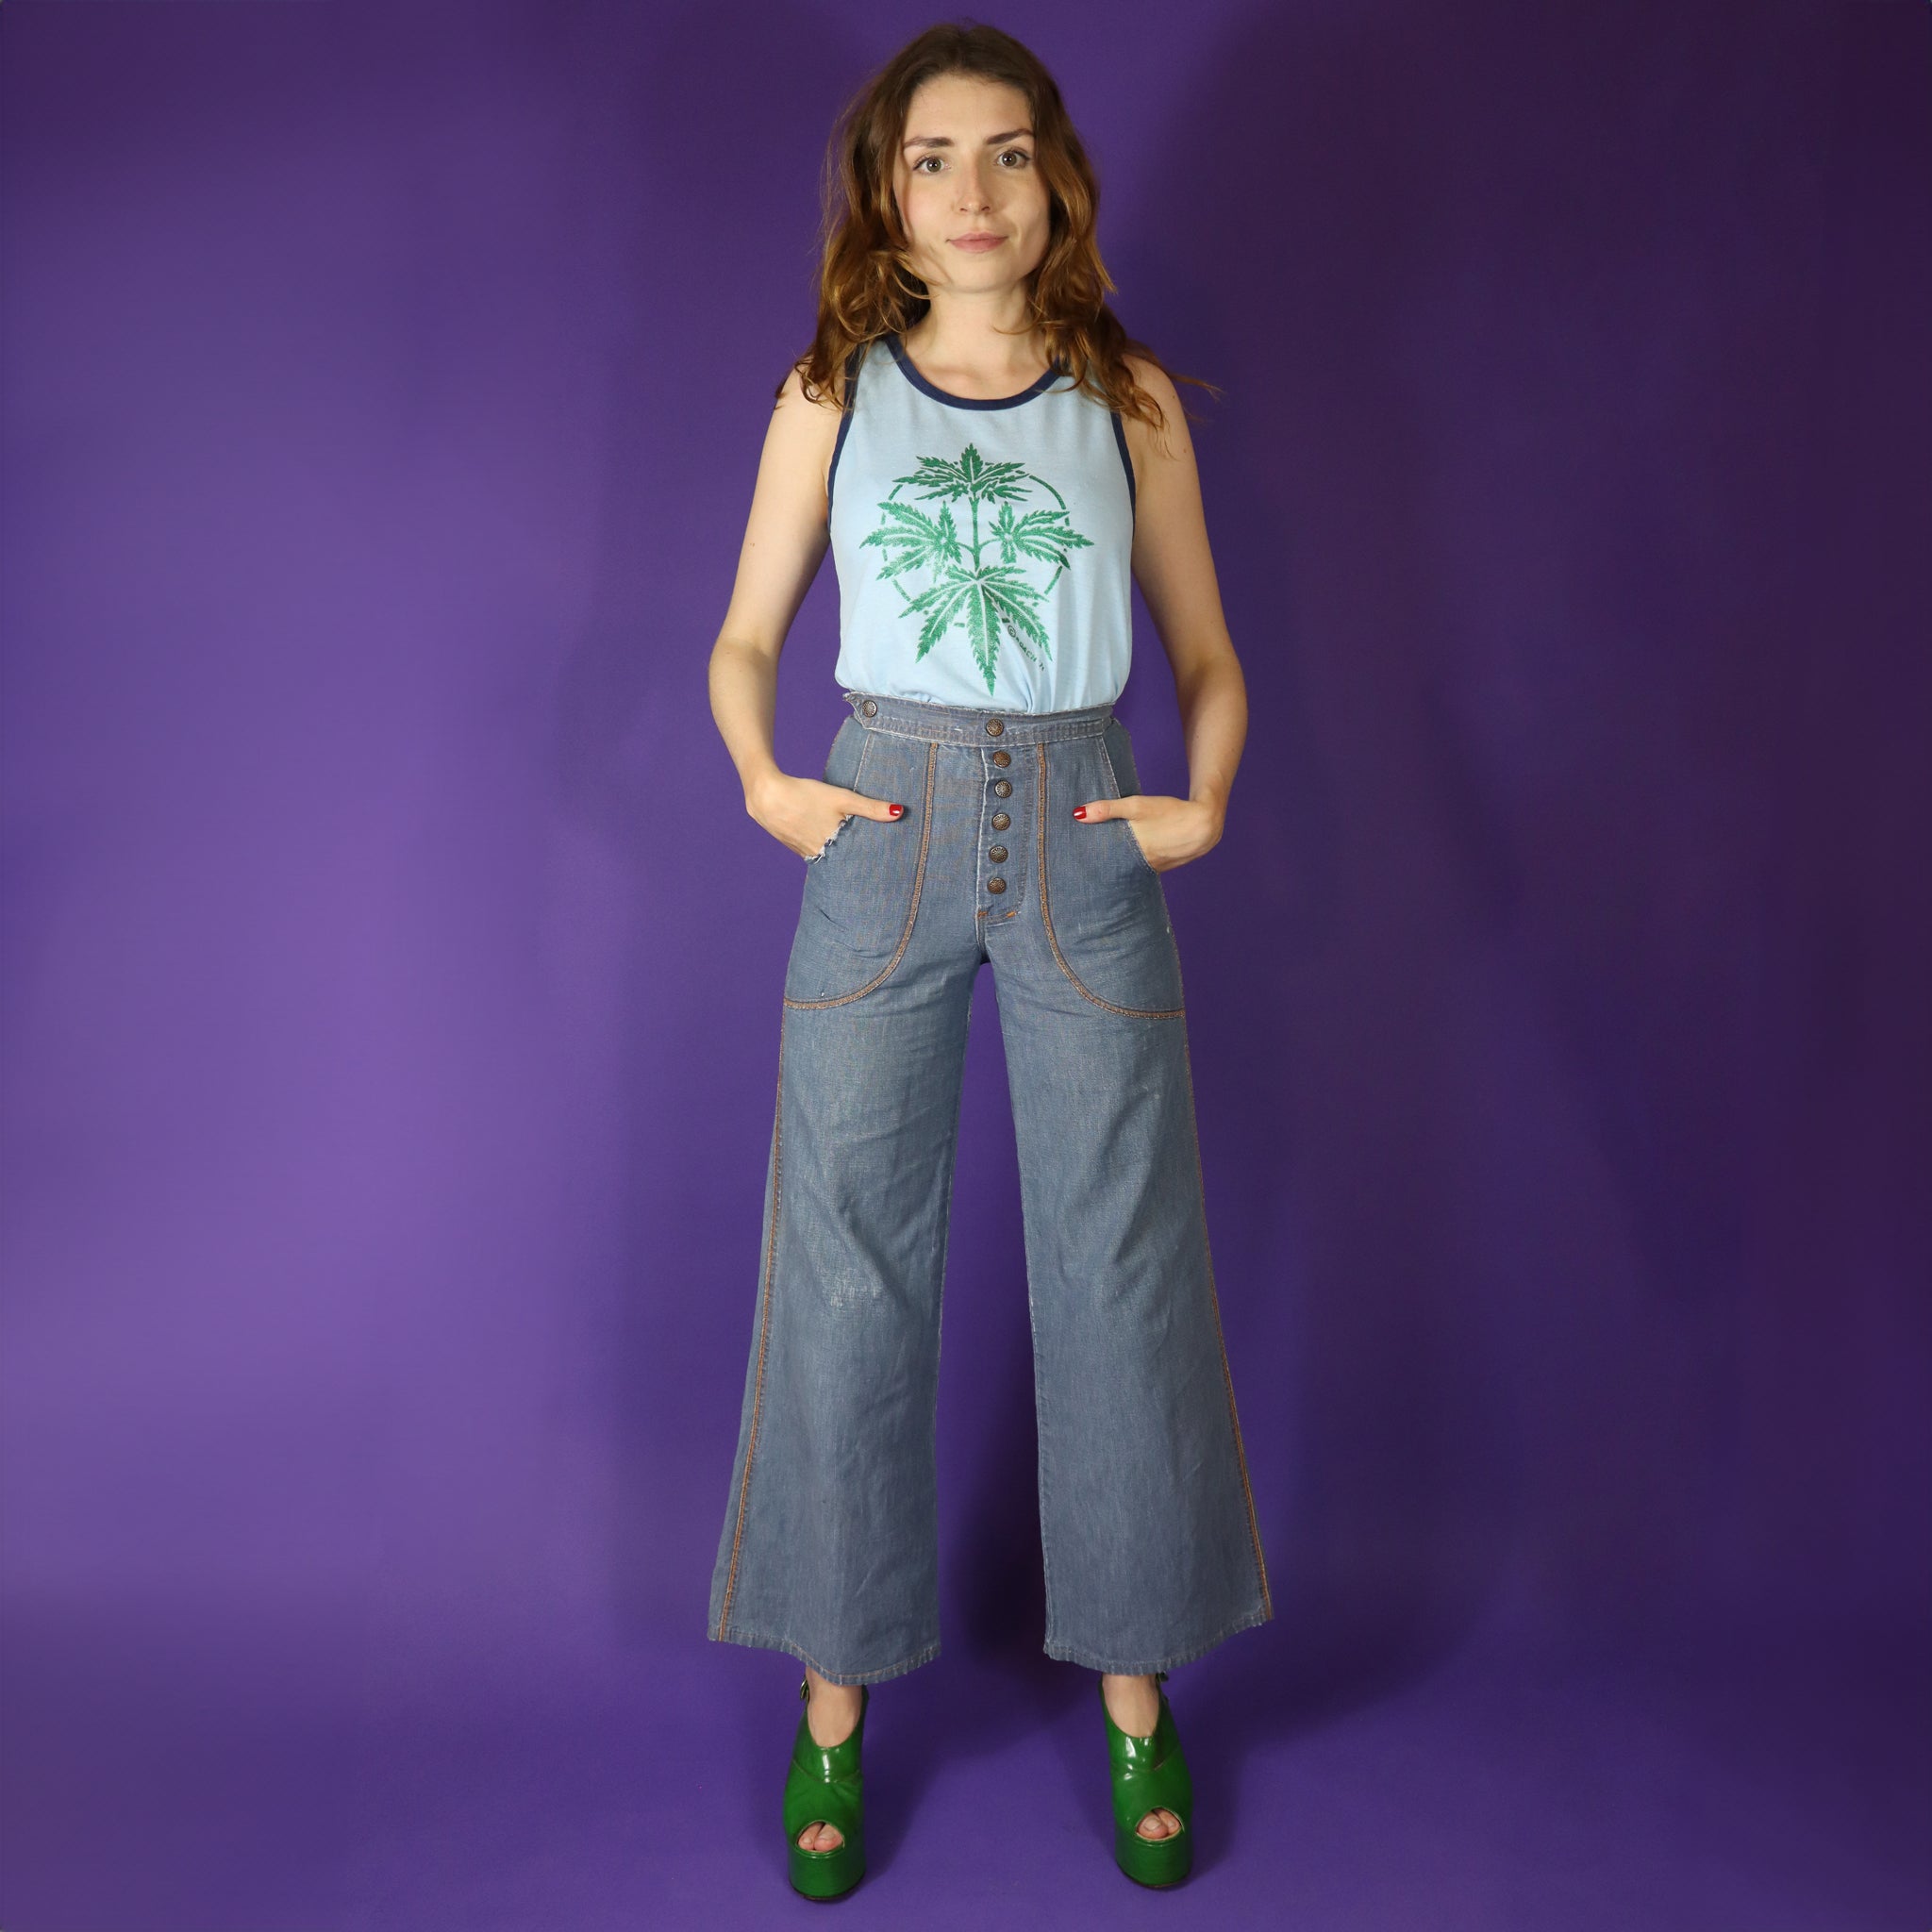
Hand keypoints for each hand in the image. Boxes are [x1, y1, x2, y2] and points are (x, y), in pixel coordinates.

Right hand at [746, 769, 903, 859]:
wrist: (766, 794)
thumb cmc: (805, 794)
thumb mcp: (842, 798)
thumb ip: (871, 808)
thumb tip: (900, 812)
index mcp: (832, 846)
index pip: (854, 862)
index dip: (866, 866)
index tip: (881, 870)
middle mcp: (817, 854)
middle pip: (840, 861)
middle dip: (853, 863)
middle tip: (871, 868)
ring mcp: (802, 850)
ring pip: (825, 856)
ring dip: (836, 856)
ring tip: (852, 859)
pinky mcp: (791, 844)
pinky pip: (810, 851)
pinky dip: (820, 849)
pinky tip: (825, 843)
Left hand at [1073, 793, 1221, 871]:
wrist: (1205, 824)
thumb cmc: (1171, 812)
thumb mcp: (1137, 806)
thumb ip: (1108, 810)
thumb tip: (1077, 814)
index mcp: (1133, 852)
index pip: (1102, 863)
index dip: (1089, 862)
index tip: (1074, 861)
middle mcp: (1141, 865)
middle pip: (1114, 868)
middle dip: (1100, 865)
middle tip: (1082, 863)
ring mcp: (1154, 868)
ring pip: (1128, 868)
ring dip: (1118, 865)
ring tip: (1101, 861)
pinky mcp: (1163, 867)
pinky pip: (1142, 868)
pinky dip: (1134, 863)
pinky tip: (1129, 857)